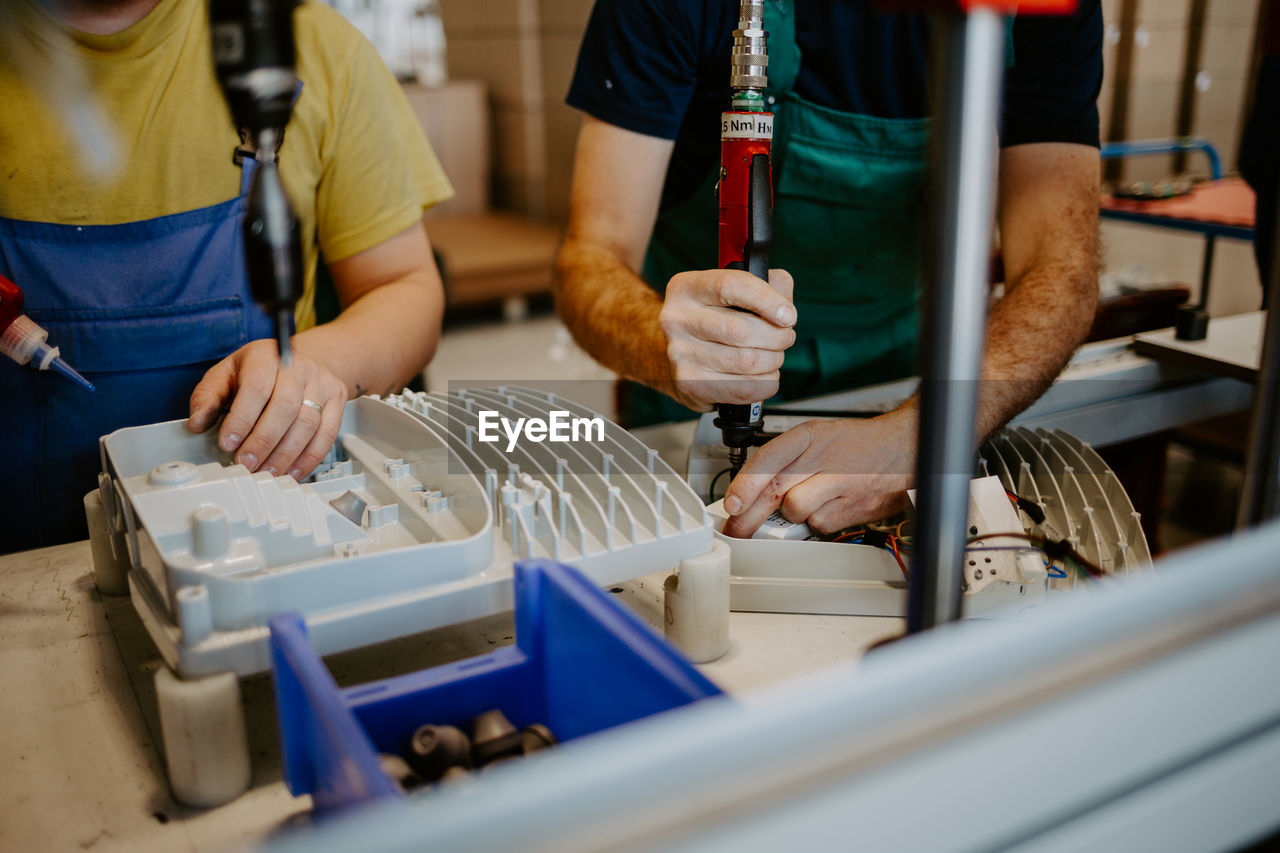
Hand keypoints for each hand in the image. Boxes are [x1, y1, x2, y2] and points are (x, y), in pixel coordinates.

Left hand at [187, 339, 347, 479]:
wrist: (300, 359)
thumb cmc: (259, 370)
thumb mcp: (226, 373)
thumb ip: (207, 397)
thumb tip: (197, 423)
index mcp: (266, 356)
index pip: (256, 388)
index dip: (242, 419)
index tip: (228, 443)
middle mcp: (298, 368)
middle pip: (285, 407)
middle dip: (263, 441)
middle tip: (246, 463)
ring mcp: (321, 383)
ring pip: (308, 423)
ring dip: (285, 454)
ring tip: (266, 472)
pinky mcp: (338, 400)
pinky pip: (328, 434)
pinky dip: (309, 458)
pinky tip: (292, 471)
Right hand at [658, 268, 796, 410]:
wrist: (679, 356)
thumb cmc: (716, 320)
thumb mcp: (736, 293)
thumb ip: (768, 285)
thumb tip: (785, 308)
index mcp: (686, 288)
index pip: (732, 286)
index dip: (767, 300)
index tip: (789, 315)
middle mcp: (676, 319)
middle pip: (743, 330)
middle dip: (777, 337)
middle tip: (784, 337)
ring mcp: (680, 354)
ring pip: (748, 361)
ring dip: (773, 360)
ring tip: (771, 356)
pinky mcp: (690, 384)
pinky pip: (745, 388)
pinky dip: (766, 383)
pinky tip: (762, 376)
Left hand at [721, 408, 917, 537]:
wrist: (903, 448)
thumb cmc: (856, 445)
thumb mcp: (817, 438)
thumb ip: (785, 460)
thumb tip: (748, 492)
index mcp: (809, 436)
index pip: (768, 459)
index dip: (745, 485)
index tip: (731, 504)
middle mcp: (823, 457)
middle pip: (775, 490)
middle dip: (750, 515)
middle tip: (737, 528)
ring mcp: (839, 483)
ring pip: (795, 510)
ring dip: (792, 515)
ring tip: (805, 504)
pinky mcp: (853, 507)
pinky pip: (819, 525)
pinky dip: (817, 523)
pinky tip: (828, 508)